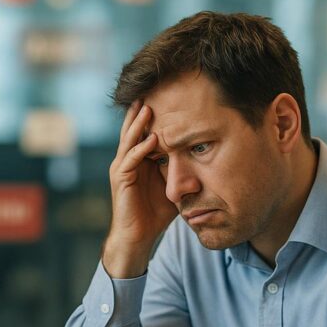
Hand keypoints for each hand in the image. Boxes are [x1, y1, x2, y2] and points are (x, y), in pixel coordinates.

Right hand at [103, 102, 176, 277]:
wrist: (138, 237)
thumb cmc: (156, 213)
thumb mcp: (174, 184)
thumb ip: (183, 169)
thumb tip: (205, 157)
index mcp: (139, 159)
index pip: (144, 130)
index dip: (152, 115)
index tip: (165, 97)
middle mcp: (127, 160)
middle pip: (133, 129)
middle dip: (141, 110)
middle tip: (150, 89)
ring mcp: (122, 168)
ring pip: (130, 139)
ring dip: (138, 123)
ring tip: (147, 107)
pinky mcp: (121, 179)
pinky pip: (130, 159)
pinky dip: (140, 148)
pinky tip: (152, 139)